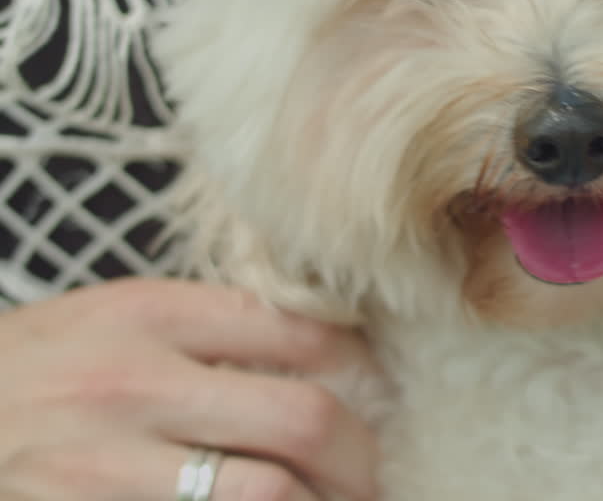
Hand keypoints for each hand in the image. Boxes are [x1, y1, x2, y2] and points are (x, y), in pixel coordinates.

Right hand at [0, 278, 380, 500]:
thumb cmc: (36, 371)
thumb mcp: (110, 318)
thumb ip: (207, 326)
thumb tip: (329, 347)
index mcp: (146, 315)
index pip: (296, 331)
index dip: (357, 367)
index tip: (370, 392)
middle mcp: (131, 386)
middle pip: (301, 419)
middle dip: (358, 456)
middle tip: (368, 475)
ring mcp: (105, 466)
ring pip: (268, 494)